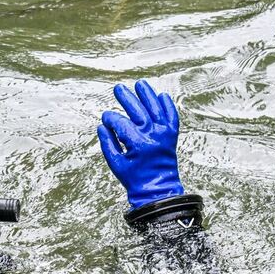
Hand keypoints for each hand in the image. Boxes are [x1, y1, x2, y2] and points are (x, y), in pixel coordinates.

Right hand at [98, 79, 184, 208]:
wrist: (158, 189)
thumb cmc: (135, 179)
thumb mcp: (115, 163)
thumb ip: (107, 143)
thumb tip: (102, 126)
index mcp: (138, 144)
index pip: (121, 123)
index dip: (110, 119)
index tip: (105, 118)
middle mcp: (153, 136)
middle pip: (138, 111)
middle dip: (127, 98)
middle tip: (118, 88)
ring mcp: (164, 134)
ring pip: (156, 108)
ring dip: (147, 95)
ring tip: (140, 84)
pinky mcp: (171, 136)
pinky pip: (172, 116)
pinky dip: (168, 105)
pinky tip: (161, 96)